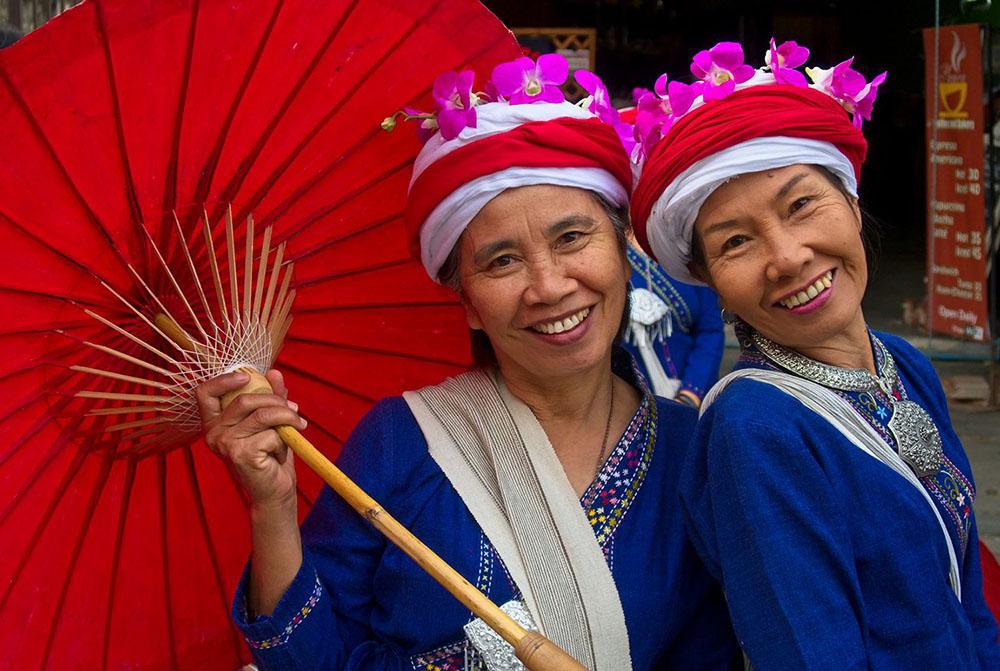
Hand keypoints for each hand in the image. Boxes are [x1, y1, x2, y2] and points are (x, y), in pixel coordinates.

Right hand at [195, 369, 306, 508]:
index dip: (223, 379)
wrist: (274, 491)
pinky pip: (271, 434)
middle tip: (294, 409)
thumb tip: (274, 372)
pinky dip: (284, 440)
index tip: (247, 377)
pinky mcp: (240, 454)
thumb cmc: (270, 456)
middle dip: (276, 400)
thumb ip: (270, 397)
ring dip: (287, 417)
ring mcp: (225, 444)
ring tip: (298, 425)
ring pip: (262, 415)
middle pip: (245, 400)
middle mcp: (214, 433)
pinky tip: (279, 453)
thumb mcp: (270, 422)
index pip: (204, 393)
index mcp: (215, 423)